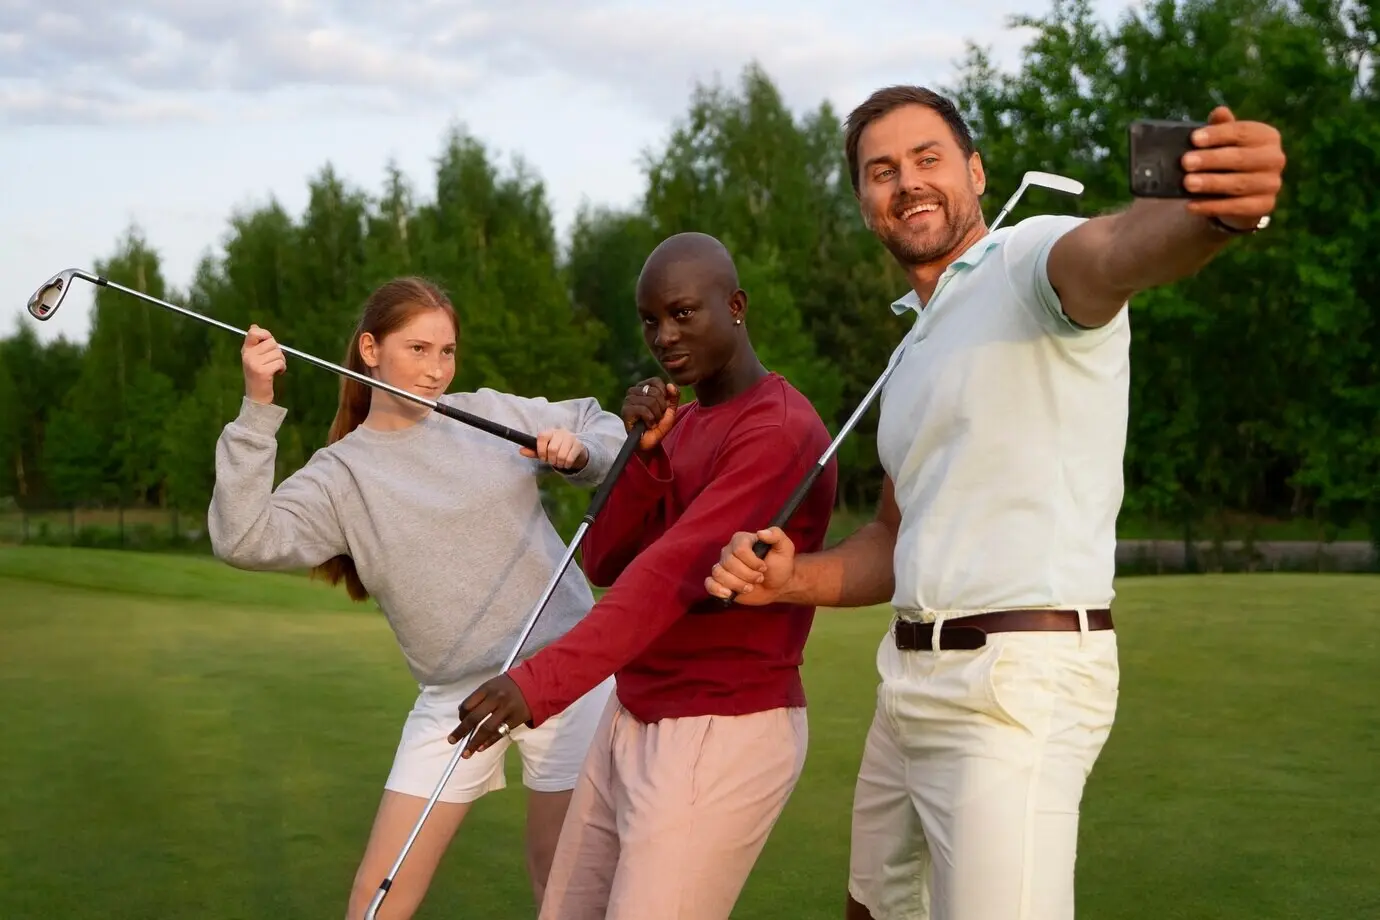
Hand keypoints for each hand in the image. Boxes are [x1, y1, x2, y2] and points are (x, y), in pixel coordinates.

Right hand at [241, 324, 285, 403]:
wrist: (257, 396)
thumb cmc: (258, 375)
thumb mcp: (254, 357)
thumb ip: (255, 342)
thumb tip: (254, 326)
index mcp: (246, 349)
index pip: (254, 332)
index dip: (266, 334)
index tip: (269, 341)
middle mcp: (248, 355)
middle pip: (272, 342)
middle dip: (277, 351)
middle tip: (273, 361)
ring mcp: (254, 363)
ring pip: (278, 353)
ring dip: (281, 361)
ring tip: (274, 368)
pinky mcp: (262, 372)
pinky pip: (280, 363)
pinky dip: (282, 368)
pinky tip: (277, 373)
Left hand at [449, 675, 531, 756]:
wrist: (536, 684)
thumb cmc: (510, 685)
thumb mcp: (493, 684)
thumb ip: (481, 697)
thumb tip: (465, 715)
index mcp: (487, 688)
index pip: (468, 704)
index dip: (461, 715)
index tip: (460, 721)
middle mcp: (496, 698)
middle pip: (474, 718)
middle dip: (461, 731)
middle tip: (452, 741)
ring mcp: (506, 710)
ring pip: (486, 729)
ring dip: (474, 742)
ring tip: (466, 753)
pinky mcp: (515, 719)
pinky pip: (500, 733)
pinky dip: (489, 742)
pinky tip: (480, 748)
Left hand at [521, 428, 587, 470]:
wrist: (575, 451)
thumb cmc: (557, 450)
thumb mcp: (544, 451)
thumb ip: (533, 451)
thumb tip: (521, 451)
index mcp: (550, 432)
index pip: (542, 437)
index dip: (541, 450)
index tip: (543, 458)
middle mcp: (560, 432)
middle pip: (552, 448)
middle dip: (551, 459)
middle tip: (553, 462)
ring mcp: (571, 437)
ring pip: (561, 455)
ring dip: (559, 463)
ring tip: (559, 463)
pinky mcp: (579, 445)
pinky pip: (570, 458)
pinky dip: (566, 464)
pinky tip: (566, 463)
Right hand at [621, 378, 678, 449]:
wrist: (651, 443)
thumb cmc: (659, 425)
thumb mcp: (670, 409)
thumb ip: (674, 395)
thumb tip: (670, 385)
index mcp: (643, 387)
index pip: (656, 381)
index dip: (664, 394)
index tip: (663, 406)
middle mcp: (633, 392)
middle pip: (654, 392)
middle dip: (661, 408)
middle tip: (657, 417)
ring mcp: (628, 401)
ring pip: (650, 401)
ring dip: (656, 415)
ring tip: (652, 422)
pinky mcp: (626, 412)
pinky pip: (644, 410)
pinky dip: (650, 420)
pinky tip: (647, 425)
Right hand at [703, 526, 796, 605]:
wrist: (778, 585)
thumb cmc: (781, 564)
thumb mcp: (785, 547)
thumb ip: (776, 535)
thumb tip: (761, 533)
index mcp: (742, 540)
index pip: (739, 549)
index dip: (752, 562)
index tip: (764, 567)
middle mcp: (729, 551)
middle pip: (729, 563)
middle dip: (747, 575)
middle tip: (759, 578)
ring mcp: (724, 567)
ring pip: (719, 573)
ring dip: (737, 584)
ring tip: (749, 587)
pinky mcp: (721, 582)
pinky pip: (709, 583)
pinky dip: (717, 590)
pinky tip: (729, 594)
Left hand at [1181, 106, 1285, 228]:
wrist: (1240, 194)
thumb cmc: (1228, 160)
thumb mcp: (1225, 142)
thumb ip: (1222, 127)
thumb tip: (1219, 111)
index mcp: (1267, 136)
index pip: (1242, 132)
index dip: (1217, 135)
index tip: (1193, 139)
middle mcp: (1275, 159)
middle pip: (1240, 158)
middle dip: (1211, 160)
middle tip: (1185, 162)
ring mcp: (1272, 184)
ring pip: (1239, 184)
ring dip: (1211, 184)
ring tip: (1187, 183)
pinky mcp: (1264, 206)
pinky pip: (1236, 207)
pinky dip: (1211, 207)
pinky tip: (1191, 205)